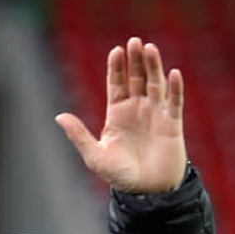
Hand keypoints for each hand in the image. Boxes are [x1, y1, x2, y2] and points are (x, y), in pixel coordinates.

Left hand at [55, 37, 186, 193]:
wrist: (147, 191)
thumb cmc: (120, 174)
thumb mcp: (95, 155)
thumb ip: (79, 135)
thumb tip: (59, 117)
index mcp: (117, 114)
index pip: (117, 85)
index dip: (117, 68)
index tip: (116, 50)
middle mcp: (137, 110)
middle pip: (137, 79)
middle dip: (135, 61)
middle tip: (134, 41)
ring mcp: (156, 114)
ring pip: (156, 84)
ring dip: (154, 67)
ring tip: (149, 48)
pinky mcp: (173, 124)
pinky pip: (175, 102)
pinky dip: (175, 88)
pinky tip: (173, 74)